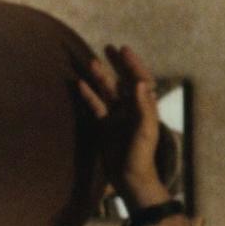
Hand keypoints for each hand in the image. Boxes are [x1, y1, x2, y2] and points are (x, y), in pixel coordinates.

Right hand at [76, 45, 168, 204]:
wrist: (130, 178)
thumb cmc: (141, 155)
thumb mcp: (145, 131)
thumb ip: (144, 107)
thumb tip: (139, 83)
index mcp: (145, 108)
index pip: (140, 81)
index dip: (133, 65)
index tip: (124, 50)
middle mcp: (132, 109)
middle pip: (123, 82)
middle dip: (117, 65)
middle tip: (108, 48)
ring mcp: (117, 116)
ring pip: (107, 92)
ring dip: (100, 78)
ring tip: (92, 62)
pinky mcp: (105, 125)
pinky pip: (96, 106)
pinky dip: (88, 95)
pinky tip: (79, 83)